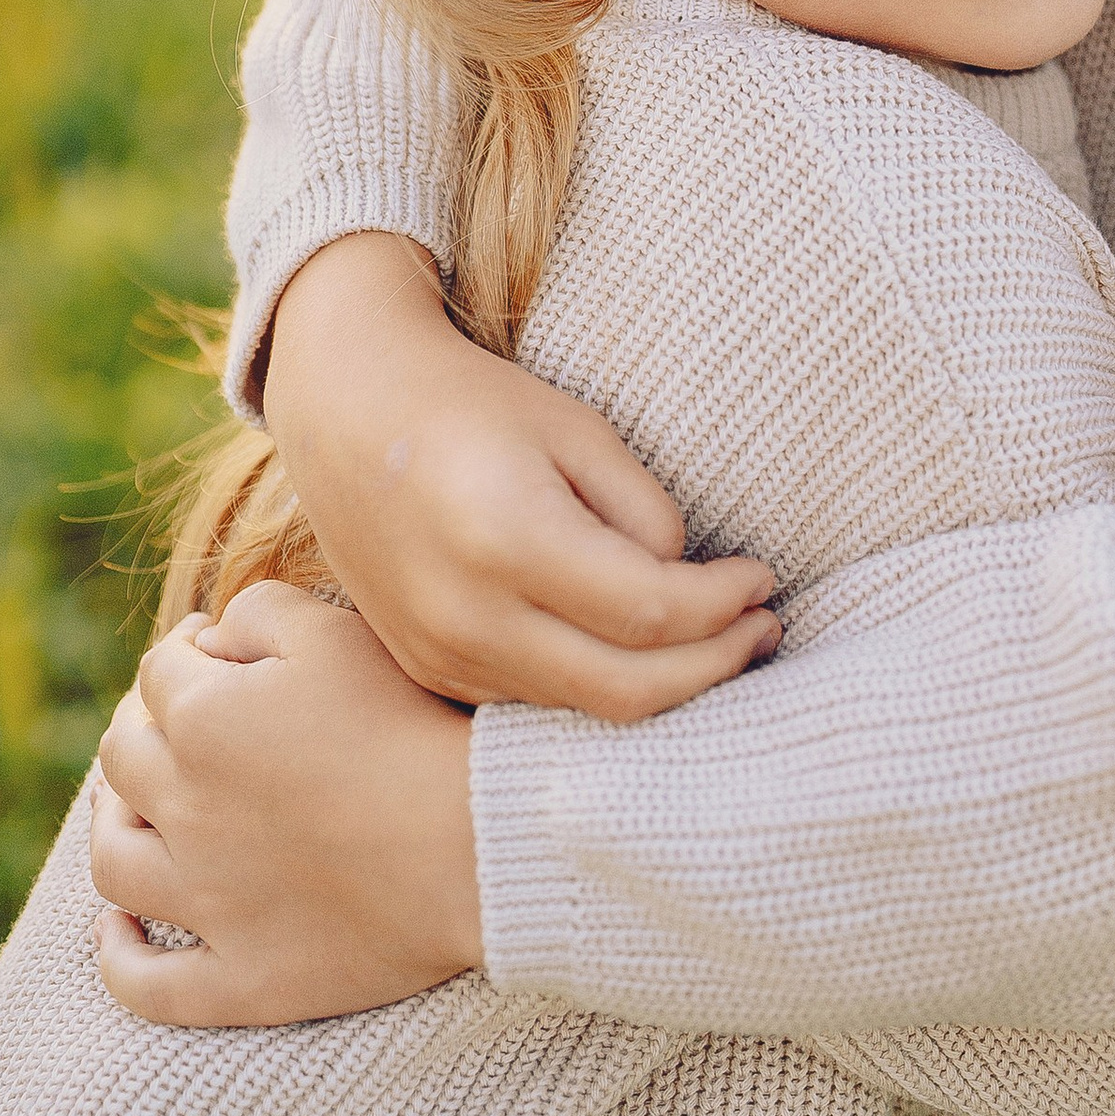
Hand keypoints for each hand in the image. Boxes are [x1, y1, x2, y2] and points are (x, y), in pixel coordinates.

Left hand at [92, 585, 482, 1023]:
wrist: (479, 842)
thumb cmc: (416, 723)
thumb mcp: (339, 633)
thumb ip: (260, 613)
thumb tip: (211, 636)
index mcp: (204, 722)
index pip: (159, 672)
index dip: (184, 650)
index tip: (213, 648)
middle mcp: (186, 812)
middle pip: (123, 760)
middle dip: (139, 726)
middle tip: (169, 718)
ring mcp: (206, 905)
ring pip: (115, 864)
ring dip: (110, 825)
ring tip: (127, 810)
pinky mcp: (240, 979)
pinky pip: (148, 985)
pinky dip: (118, 960)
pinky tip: (115, 936)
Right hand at [262, 233, 780, 715]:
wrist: (349, 411)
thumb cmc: (472, 405)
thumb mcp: (574, 428)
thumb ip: (642, 512)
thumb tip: (687, 582)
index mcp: (509, 541)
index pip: (650, 613)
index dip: (723, 606)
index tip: (763, 578)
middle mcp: (468, 616)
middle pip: (626, 690)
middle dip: (714, 667)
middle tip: (765, 631)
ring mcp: (442, 655)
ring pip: (582, 710)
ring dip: (665, 688)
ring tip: (723, 644)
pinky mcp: (430, 670)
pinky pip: (536, 704)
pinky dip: (601, 688)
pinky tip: (642, 653)